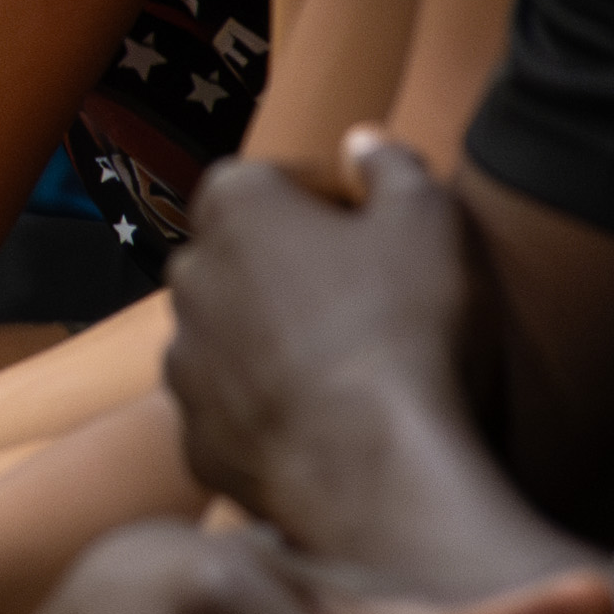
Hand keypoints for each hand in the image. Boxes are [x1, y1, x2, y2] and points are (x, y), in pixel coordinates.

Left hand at [156, 135, 487, 516]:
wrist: (375, 471)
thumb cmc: (405, 328)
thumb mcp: (430, 217)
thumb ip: (392, 165)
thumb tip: (364, 142)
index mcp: (235, 206)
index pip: (274, 180)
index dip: (332, 202)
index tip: (378, 231)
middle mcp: (188, 278)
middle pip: (244, 257)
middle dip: (295, 269)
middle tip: (371, 299)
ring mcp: (183, 365)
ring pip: (232, 335)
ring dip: (276, 342)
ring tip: (352, 367)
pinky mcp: (195, 440)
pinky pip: (234, 411)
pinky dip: (270, 412)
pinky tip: (329, 424)